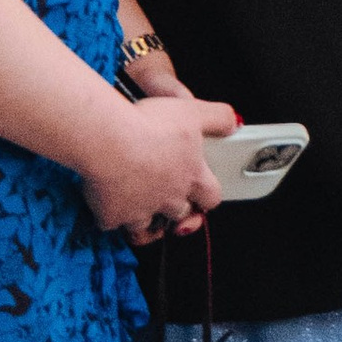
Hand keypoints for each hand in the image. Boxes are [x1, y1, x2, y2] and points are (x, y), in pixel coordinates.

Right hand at [83, 86, 238, 243]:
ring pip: (149, 229)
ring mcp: (140, 212)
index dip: (206, 194)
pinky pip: (115, 225)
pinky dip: (113, 217)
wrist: (107, 140)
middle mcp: (169, 199)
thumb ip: (218, 119)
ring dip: (147, 220)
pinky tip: (109, 203)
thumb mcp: (193, 112)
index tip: (201, 191)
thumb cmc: (149, 126)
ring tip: (140, 206)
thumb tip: (234, 125)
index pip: (211, 196)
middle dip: (177, 208)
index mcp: (191, 176)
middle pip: (180, 214)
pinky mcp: (112, 216)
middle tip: (166, 195)